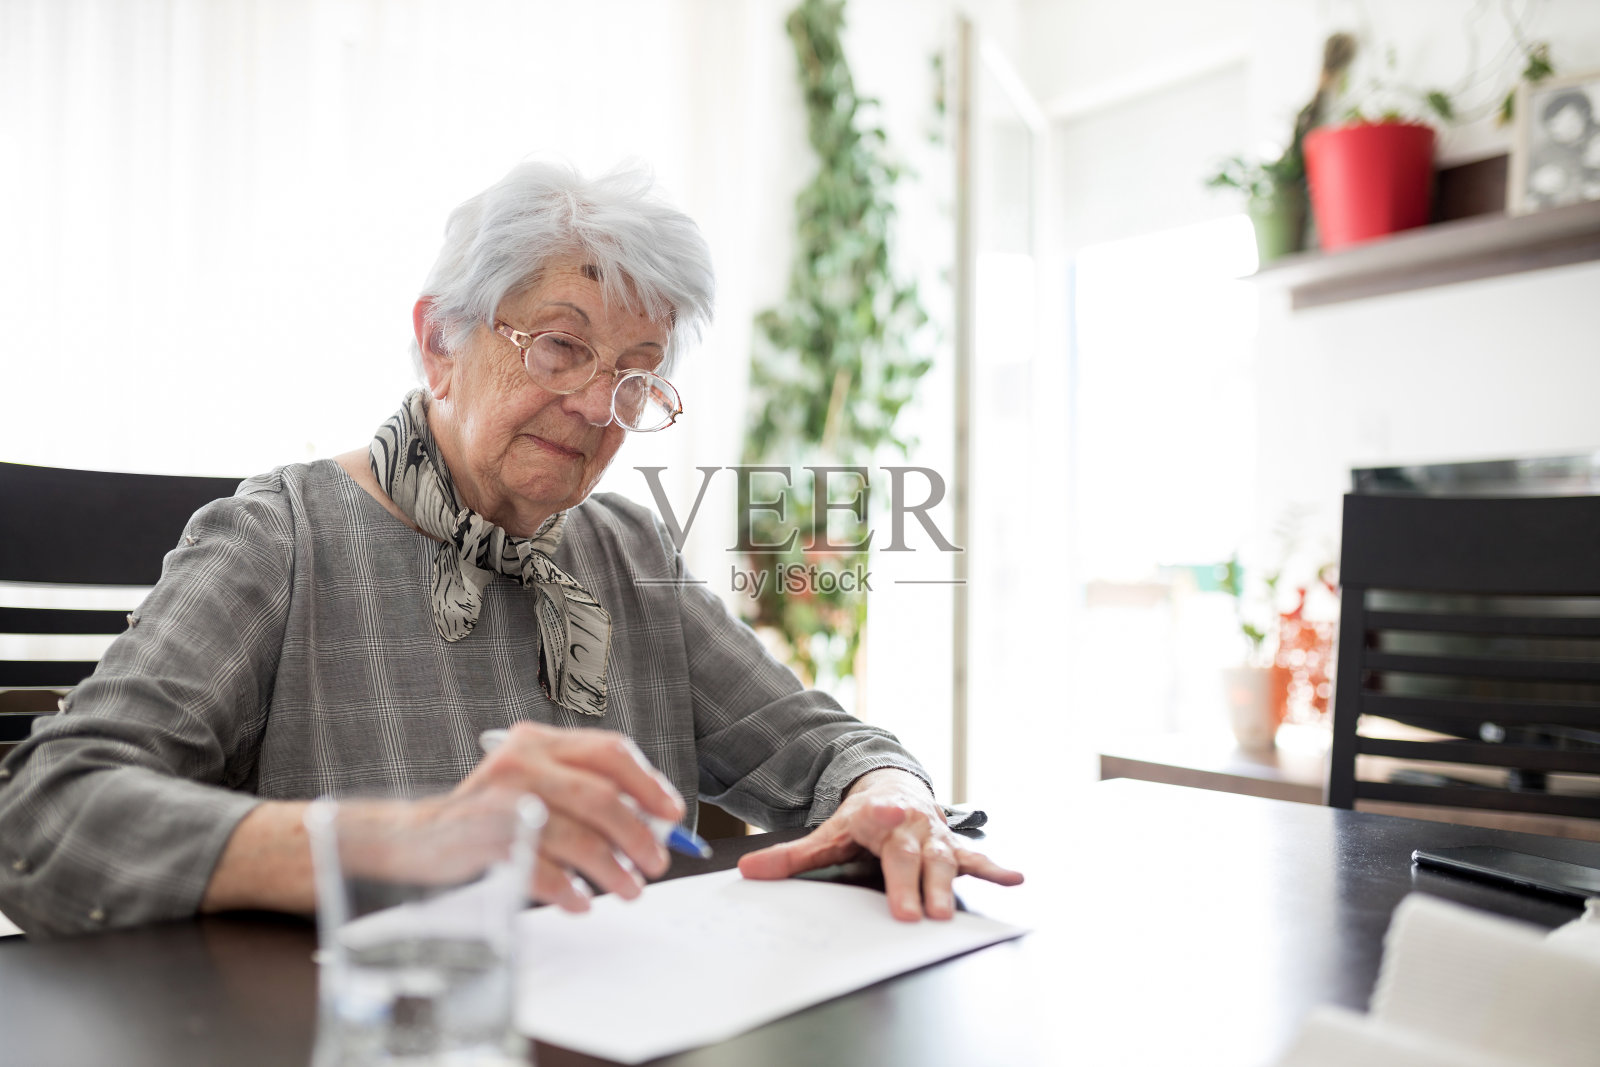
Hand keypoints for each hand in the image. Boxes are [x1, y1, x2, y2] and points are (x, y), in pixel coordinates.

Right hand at [453, 721, 684, 912]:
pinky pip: (543, 869)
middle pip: (601, 797)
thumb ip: (586, 790)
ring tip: (628, 889)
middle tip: (655, 862)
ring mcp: (503, 799)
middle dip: (638, 835)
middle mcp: (522, 762)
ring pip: (578, 836)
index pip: (609, 751)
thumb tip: (651, 820)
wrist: (417, 835)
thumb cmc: (489, 814)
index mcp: (540, 741)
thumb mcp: (538, 785)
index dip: (649, 783)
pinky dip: (569, 890)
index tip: (672, 813)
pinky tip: (580, 901)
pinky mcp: (486, 838)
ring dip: (612, 870)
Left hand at [736, 768, 1023, 920]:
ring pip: (943, 860)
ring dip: (946, 886)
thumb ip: (791, 857)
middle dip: (913, 883)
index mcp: (876, 815)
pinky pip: (975, 858)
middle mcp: (910, 823)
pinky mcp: (953, 846)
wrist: (895, 787)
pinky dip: (995, 868)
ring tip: (946, 914)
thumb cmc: (861, 819)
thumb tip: (748, 872)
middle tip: (915, 913)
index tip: (889, 815)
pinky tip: (1014, 878)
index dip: (885, 817)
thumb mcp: (826, 833)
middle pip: (911, 855)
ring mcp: (935, 834)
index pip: (878, 818)